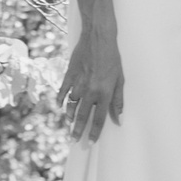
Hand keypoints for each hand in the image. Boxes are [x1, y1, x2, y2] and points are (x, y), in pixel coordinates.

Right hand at [58, 27, 123, 141]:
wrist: (99, 37)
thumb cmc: (112, 58)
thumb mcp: (120, 79)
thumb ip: (118, 101)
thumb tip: (120, 120)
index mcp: (104, 93)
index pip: (98, 119)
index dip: (94, 133)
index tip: (91, 142)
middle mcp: (90, 91)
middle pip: (82, 116)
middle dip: (78, 130)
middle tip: (74, 140)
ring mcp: (78, 83)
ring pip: (71, 105)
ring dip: (69, 116)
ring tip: (69, 123)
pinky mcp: (70, 74)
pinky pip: (63, 91)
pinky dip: (60, 100)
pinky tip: (59, 106)